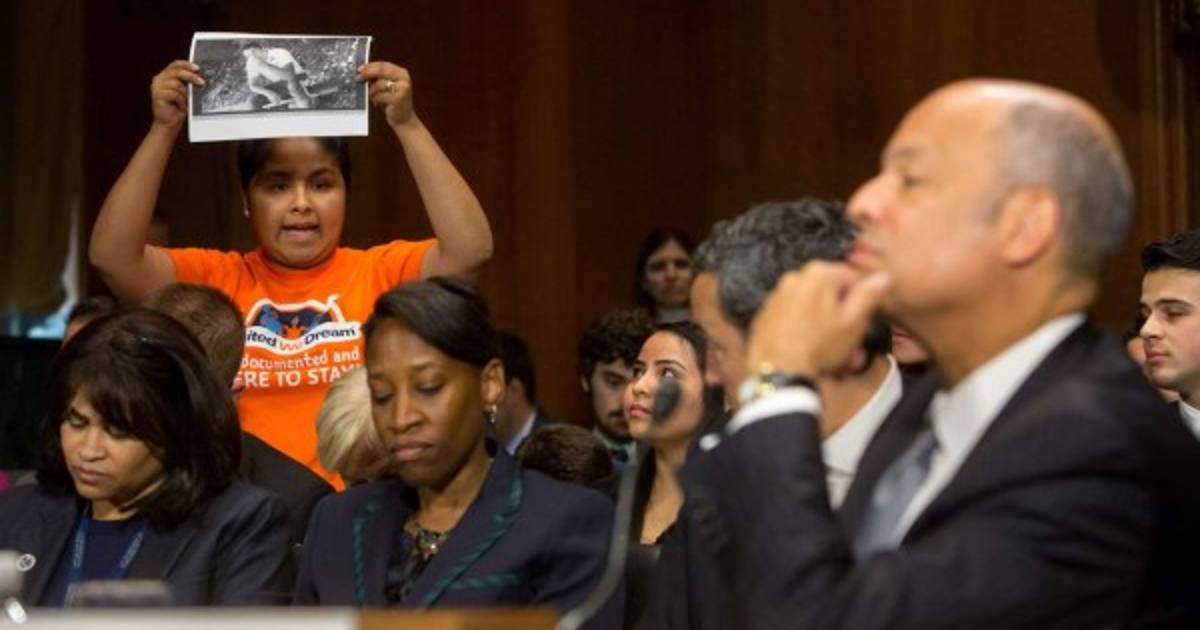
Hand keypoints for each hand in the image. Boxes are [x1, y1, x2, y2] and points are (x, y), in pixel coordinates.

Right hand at [150, 60, 203, 129]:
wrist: (169, 123)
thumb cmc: (178, 107)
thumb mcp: (185, 91)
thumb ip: (187, 82)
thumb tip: (199, 75)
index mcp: (165, 76)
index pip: (175, 64)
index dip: (186, 65)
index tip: (197, 68)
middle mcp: (159, 79)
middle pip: (176, 72)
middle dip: (191, 76)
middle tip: (201, 82)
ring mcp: (156, 87)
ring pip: (177, 84)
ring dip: (185, 94)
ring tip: (185, 102)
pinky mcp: (157, 96)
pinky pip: (174, 94)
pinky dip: (181, 100)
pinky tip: (180, 106)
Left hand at [357, 61, 414, 128]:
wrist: (404, 119)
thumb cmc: (392, 102)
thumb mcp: (387, 86)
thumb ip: (379, 77)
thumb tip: (361, 71)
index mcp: (401, 73)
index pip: (383, 65)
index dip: (370, 66)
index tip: (359, 69)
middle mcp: (404, 79)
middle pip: (381, 71)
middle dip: (367, 74)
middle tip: (358, 78)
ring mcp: (402, 89)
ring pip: (378, 84)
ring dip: (372, 92)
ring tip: (374, 98)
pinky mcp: (398, 99)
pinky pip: (379, 96)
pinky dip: (375, 99)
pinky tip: (377, 103)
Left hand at [746, 261, 890, 378]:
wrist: (778, 373)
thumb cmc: (817, 349)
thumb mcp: (853, 322)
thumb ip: (868, 296)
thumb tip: (882, 278)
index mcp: (818, 274)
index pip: (851, 277)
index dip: (864, 299)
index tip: (866, 317)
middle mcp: (794, 279)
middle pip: (830, 293)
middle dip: (844, 316)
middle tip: (852, 341)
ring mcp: (778, 296)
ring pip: (813, 307)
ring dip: (827, 326)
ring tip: (835, 353)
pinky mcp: (767, 315)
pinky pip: (795, 318)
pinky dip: (806, 330)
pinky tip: (813, 350)